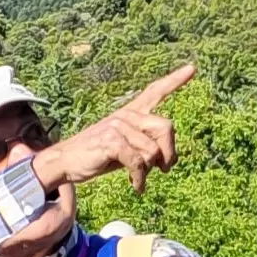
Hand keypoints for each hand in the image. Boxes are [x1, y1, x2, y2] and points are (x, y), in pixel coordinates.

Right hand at [34, 64, 194, 193]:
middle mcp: (125, 115)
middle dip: (169, 152)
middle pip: (166, 127)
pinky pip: (138, 163)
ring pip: (153, 151)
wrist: (64, 162)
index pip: (155, 91)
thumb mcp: (124, 148)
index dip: (175, 80)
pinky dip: (139, 179)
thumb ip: (143, 145)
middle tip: (164, 168)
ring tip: (138, 178)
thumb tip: (167, 159)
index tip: (192, 68)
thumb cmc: (96, 157)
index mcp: (129, 113)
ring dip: (148, 170)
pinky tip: (136, 187)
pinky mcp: (111, 141)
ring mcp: (117, 126)